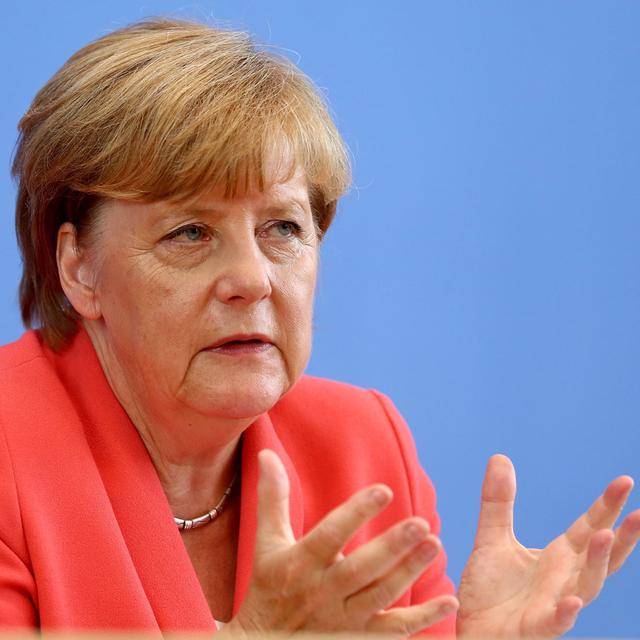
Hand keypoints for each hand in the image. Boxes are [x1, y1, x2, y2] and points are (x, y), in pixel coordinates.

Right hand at [223, 449, 457, 637]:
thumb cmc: (269, 586)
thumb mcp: (267, 542)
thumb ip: (272, 498)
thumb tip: (267, 453)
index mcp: (302, 563)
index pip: (330, 536)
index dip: (356, 513)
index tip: (383, 490)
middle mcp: (323, 592)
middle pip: (360, 569)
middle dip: (391, 547)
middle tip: (421, 523)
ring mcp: (342, 620)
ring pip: (380, 596)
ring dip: (409, 572)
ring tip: (434, 544)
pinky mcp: (359, 639)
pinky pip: (393, 631)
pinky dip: (423, 619)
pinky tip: (449, 601)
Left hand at [457, 455, 639, 637]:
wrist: (470, 628)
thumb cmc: (490, 590)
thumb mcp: (492, 537)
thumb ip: (498, 501)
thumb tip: (500, 456)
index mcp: (557, 558)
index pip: (588, 527)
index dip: (606, 507)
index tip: (625, 481)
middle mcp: (563, 580)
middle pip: (600, 557)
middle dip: (621, 536)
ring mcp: (554, 605)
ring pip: (586, 586)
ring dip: (597, 563)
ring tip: (605, 536)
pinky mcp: (535, 628)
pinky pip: (555, 622)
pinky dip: (566, 613)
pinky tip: (573, 602)